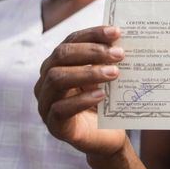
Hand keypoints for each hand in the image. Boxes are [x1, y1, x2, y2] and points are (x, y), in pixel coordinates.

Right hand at [34, 25, 126, 156]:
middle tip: (120, 54)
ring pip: (57, 79)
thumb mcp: (108, 77)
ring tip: (114, 73)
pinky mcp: (54, 125)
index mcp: (59, 63)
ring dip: (88, 73)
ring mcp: (46, 102)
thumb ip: (109, 59)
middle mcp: (47, 79)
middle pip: (61, 55)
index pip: (71, 40)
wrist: (107, 137)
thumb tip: (123, 38)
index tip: (117, 32)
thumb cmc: (107, 101)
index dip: (93, 34)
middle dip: (92, 51)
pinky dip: (82, 99)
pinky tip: (102, 95)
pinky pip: (61, 109)